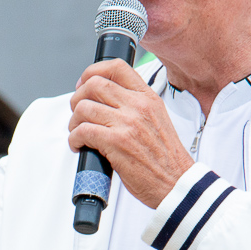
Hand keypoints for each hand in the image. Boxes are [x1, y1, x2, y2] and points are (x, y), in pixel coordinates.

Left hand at [68, 60, 193, 208]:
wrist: (176, 182)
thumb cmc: (164, 158)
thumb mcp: (156, 119)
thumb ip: (135, 106)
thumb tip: (104, 100)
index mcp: (148, 98)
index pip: (117, 67)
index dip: (92, 72)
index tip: (83, 84)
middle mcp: (138, 106)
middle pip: (94, 85)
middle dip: (78, 98)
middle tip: (77, 113)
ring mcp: (127, 123)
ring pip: (84, 108)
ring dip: (74, 122)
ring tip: (78, 133)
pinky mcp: (116, 142)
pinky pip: (82, 131)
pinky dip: (74, 139)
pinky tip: (80, 146)